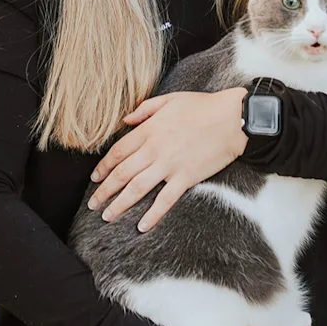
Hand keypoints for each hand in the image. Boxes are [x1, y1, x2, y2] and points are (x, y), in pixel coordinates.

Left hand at [88, 88, 248, 231]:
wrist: (233, 118)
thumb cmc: (203, 106)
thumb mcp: (170, 99)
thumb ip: (145, 109)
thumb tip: (125, 119)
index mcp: (149, 130)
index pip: (117, 152)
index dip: (103, 167)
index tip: (95, 178)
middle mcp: (154, 149)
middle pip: (122, 173)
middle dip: (104, 191)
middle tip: (93, 204)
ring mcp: (170, 165)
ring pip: (137, 188)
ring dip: (119, 204)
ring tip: (107, 216)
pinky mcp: (186, 177)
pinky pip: (165, 200)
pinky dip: (152, 215)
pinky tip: (142, 226)